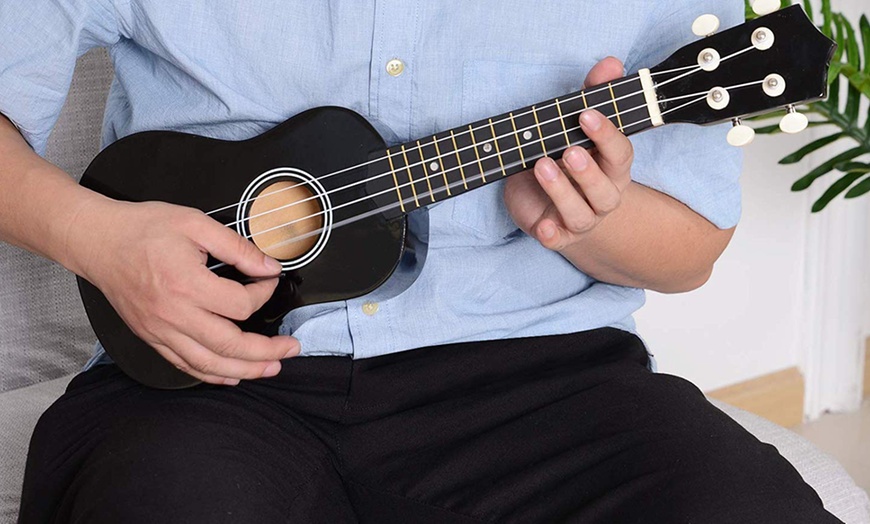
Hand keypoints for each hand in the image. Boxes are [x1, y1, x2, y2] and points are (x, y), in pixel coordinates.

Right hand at [68, 199, 299, 385]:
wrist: (97, 241)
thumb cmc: (143, 228)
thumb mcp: (195, 223)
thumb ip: (237, 247)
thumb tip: (269, 266)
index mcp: (188, 284)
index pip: (241, 304)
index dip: (264, 293)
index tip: (269, 280)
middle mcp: (174, 314)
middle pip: (230, 345)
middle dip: (267, 351)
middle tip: (291, 348)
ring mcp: (160, 330)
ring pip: (209, 364)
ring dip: (245, 370)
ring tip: (270, 368)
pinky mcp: (151, 337)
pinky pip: (184, 365)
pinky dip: (211, 375)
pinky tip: (231, 376)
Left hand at [504, 57, 632, 251]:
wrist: (552, 204)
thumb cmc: (567, 160)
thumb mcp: (573, 126)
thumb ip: (591, 95)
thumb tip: (610, 63)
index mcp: (611, 168)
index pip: (620, 153)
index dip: (606, 134)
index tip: (586, 114)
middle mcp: (602, 196)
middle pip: (605, 190)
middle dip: (587, 171)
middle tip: (567, 150)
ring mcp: (581, 218)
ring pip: (581, 214)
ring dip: (562, 192)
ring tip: (541, 167)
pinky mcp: (558, 235)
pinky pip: (557, 240)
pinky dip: (551, 235)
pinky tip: (543, 226)